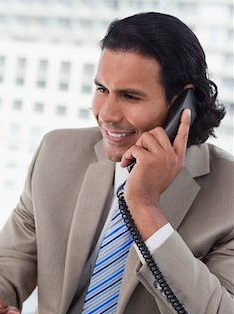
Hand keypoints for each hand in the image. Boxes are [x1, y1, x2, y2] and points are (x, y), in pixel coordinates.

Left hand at [120, 109, 190, 238]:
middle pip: (158, 131)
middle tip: (140, 152)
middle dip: (145, 139)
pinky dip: (128, 156)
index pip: (182, 137)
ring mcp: (162, 157)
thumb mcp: (164, 171)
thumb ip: (164, 156)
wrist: (144, 201)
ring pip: (145, 137)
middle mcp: (172, 157)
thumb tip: (153, 140)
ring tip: (133, 161)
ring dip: (135, 148)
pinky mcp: (149, 159)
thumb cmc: (149, 188)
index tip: (186, 112)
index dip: (184, 123)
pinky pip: (135, 148)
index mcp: (177, 160)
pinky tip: (128, 165)